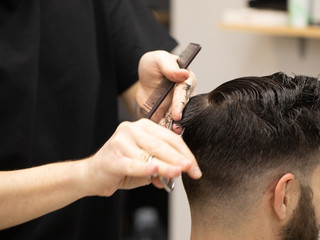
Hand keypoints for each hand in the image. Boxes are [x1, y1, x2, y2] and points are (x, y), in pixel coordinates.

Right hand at [84, 119, 201, 195]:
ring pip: (151, 154)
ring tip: (179, 172)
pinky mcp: (114, 157)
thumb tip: (179, 171)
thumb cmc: (121, 167)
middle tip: (191, 169)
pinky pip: (134, 164)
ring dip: (167, 165)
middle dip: (180, 158)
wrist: (92, 174)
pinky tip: (156, 169)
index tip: (195, 168)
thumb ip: (162, 164)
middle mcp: (132, 129)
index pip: (170, 138)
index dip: (185, 153)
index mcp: (142, 127)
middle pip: (162, 144)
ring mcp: (121, 142)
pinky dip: (146, 168)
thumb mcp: (145, 163)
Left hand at [136, 50, 196, 132]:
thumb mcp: (158, 60)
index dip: (180, 103)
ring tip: (170, 135)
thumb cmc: (154, 65)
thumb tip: (184, 73)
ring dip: (175, 127)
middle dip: (180, 120)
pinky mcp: (169, 115)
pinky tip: (160, 136)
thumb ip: (169, 67)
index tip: (176, 114)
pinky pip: (168, 124)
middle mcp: (185, 95)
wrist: (144, 79)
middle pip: (184, 109)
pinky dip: (165, 130)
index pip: (184, 92)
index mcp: (186, 79)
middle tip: (175, 129)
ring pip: (179, 119)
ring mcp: (177, 107)